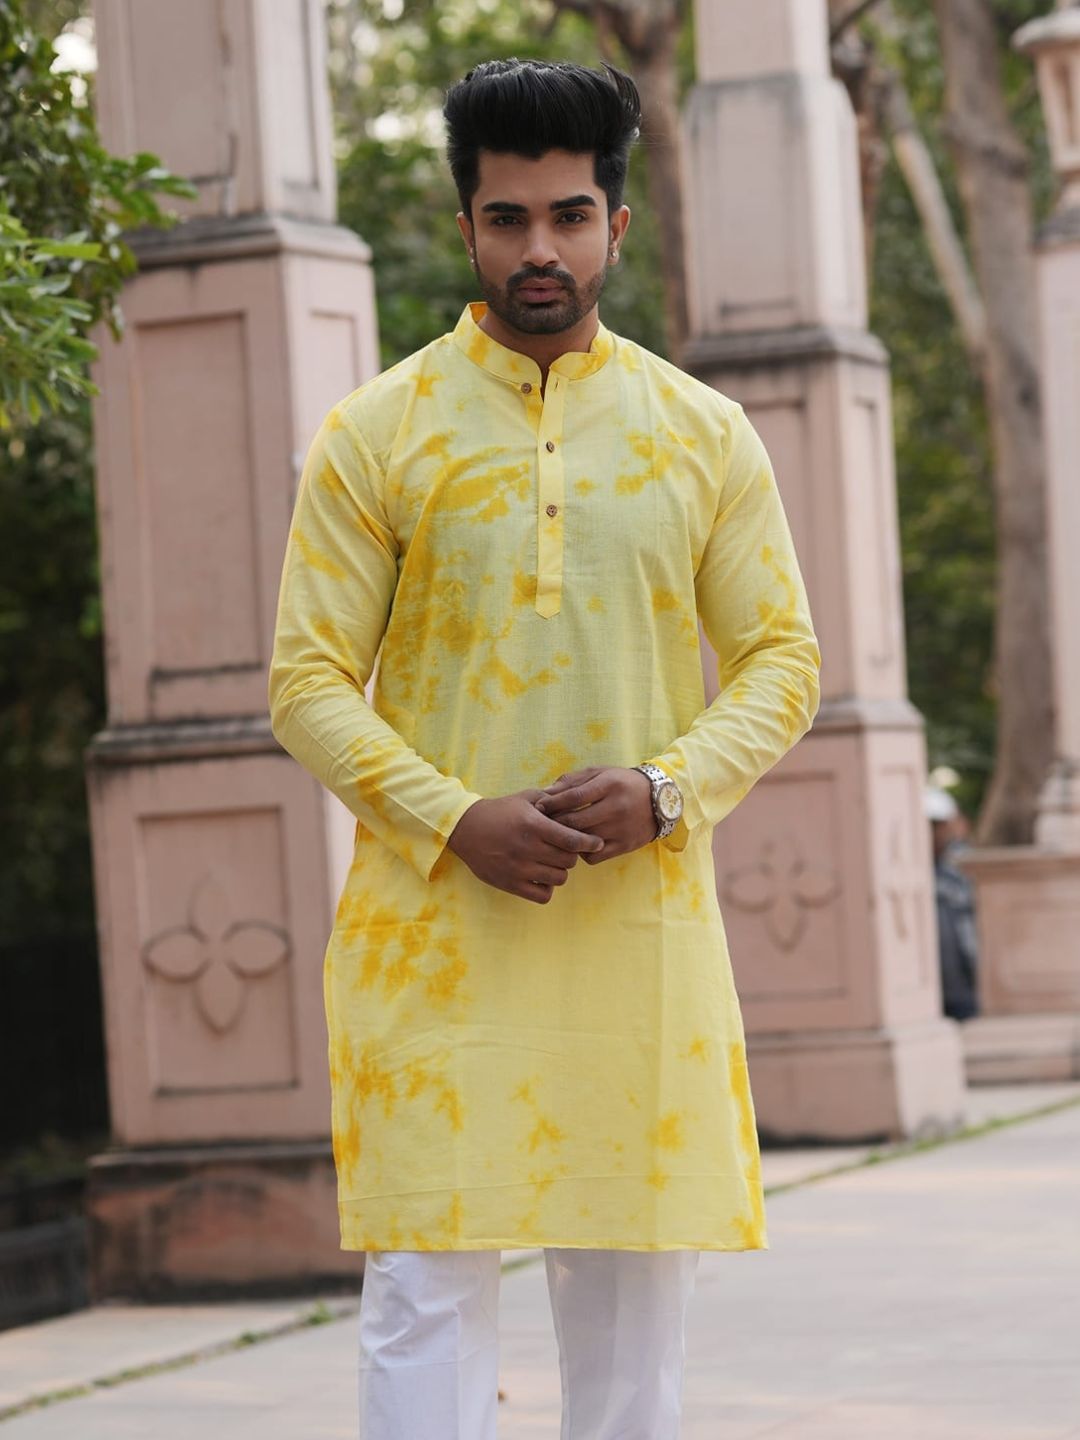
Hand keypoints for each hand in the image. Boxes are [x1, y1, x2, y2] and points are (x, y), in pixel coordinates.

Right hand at [447, 789, 603, 903]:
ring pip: (559, 879)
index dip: (589, 842)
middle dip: (572, 854)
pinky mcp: (510, 884)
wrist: (465, 828)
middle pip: (568, 861)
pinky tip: (541, 877)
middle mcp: (527, 848)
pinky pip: (542, 895)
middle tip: (565, 849)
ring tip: (552, 863)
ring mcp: (518, 869)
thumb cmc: (499, 811)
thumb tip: (576, 799)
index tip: (597, 843)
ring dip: (560, 871)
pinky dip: (547, 888)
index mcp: (533, 825)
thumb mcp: (525, 798)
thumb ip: (551, 799)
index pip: (571, 840)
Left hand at [534, 766, 655, 863]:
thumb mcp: (601, 773)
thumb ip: (573, 781)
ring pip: (582, 841)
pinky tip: (581, 844)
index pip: (574, 796)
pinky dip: (582, 852)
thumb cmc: (623, 783)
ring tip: (559, 834)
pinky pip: (594, 856)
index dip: (552, 802)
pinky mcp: (625, 846)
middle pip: (575, 821)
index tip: (539, 806)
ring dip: (567, 839)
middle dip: (554, 823)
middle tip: (543, 823)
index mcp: (609, 785)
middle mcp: (616, 807)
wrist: (661, 800)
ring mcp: (621, 829)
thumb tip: (546, 792)